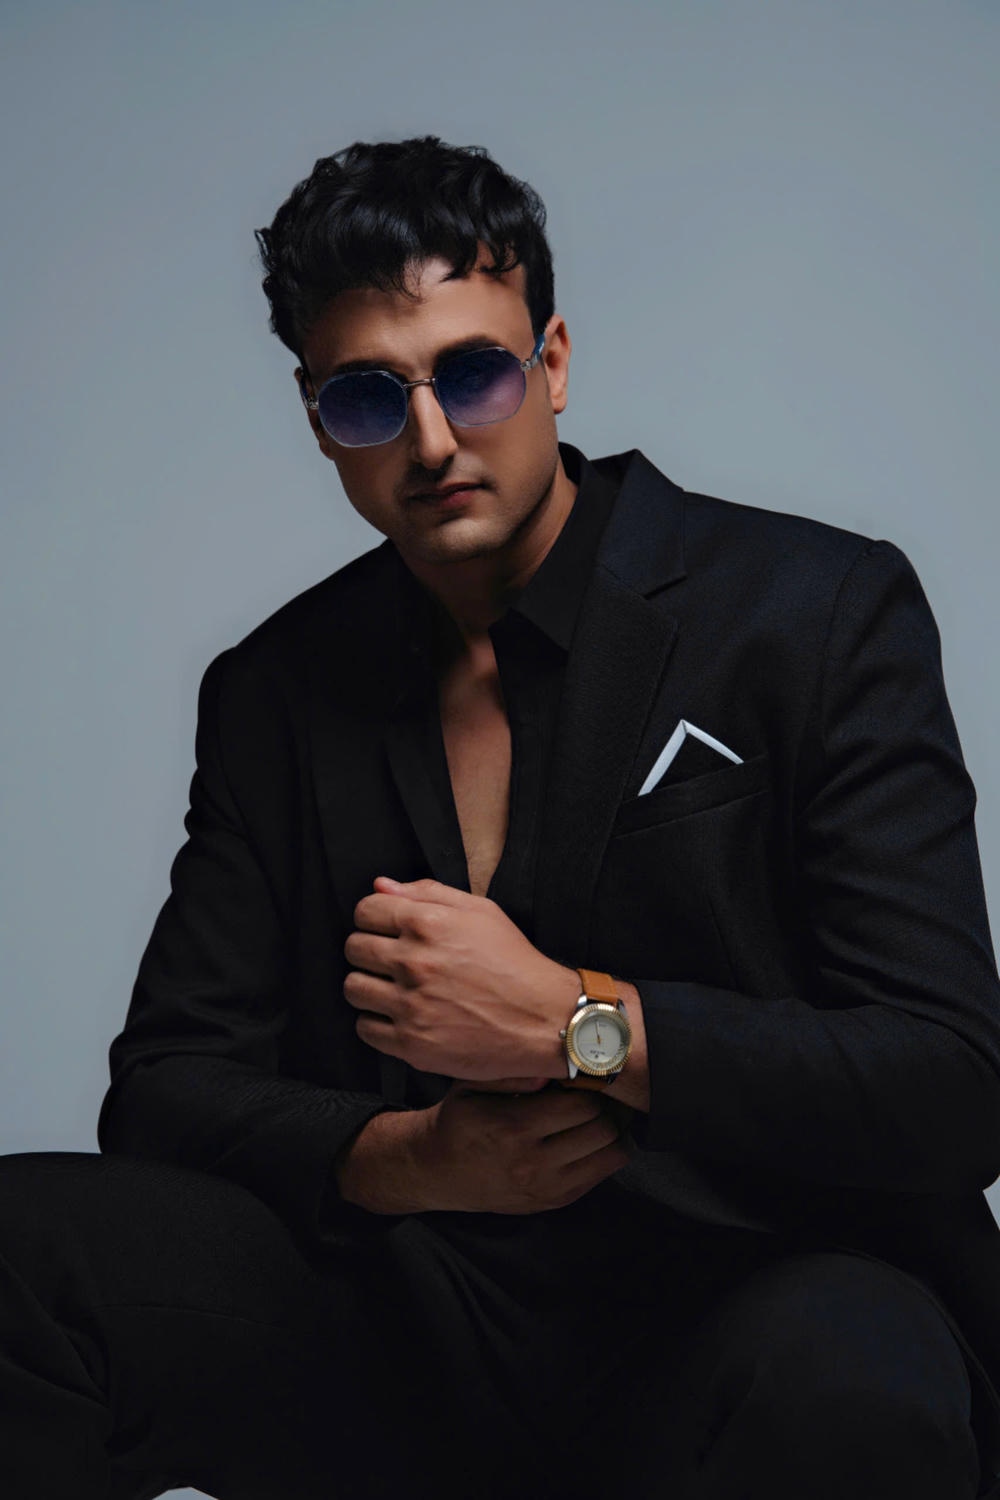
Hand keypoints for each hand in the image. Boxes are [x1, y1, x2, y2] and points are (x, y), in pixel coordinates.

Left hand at [343, 877, 576, 1079]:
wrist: (542, 1019)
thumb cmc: (513, 962)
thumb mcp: (481, 912)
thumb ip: (427, 892)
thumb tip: (380, 886)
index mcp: (428, 924)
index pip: (364, 911)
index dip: (373, 918)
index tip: (385, 929)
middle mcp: (414, 963)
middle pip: (353, 948)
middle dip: (369, 950)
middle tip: (392, 960)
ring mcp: (410, 1006)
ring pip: (353, 989)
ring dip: (368, 986)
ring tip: (393, 989)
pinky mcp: (412, 1044)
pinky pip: (365, 1028)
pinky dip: (377, 1022)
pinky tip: (401, 1016)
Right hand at [412, 1077, 635, 1213]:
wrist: (439, 1171)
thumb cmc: (459, 1120)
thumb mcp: (471, 1085)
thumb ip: (512, 1073)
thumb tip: (553, 1068)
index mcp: (515, 1126)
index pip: (583, 1105)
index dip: (591, 1087)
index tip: (585, 1078)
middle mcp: (534, 1161)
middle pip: (602, 1130)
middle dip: (605, 1109)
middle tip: (597, 1096)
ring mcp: (546, 1187)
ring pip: (610, 1156)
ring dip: (610, 1133)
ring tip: (597, 1117)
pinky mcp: (553, 1202)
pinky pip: (599, 1177)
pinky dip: (602, 1155)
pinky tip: (585, 1140)